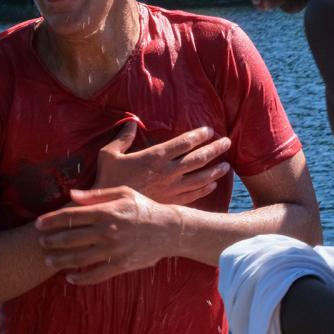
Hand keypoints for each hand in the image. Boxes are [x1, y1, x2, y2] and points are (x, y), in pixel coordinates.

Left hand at [35, 186, 182, 284]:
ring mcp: (114, 249)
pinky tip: (70, 277)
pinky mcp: (122, 264)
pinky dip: (81, 278)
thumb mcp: (122, 193)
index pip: (71, 216)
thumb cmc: (143, 208)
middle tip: (40, 243)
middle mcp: (107, 231)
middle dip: (52, 241)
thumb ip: (95, 195)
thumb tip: (71, 194)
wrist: (170, 229)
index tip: (38, 224)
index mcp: (106, 211)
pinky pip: (97, 274)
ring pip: (80, 258)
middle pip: (71, 238)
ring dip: (61, 260)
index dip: (51, 220)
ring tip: (49, 260)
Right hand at [94, 122, 231, 204]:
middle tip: (227, 142)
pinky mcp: (170, 203)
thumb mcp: (109, 154)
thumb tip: (131, 123)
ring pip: (200, 178)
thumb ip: (122, 138)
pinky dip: (205, 189)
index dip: (198, 135)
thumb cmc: (107, 180)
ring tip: (227, 165)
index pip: (183, 143)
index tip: (209, 130)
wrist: (108, 210)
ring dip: (215, 171)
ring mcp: (170, 189)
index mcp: (154, 157)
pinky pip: (193, 196)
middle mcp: (167, 172)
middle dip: (215, 149)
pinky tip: (213, 185)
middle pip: (198, 159)